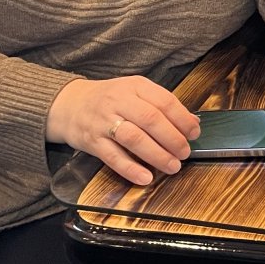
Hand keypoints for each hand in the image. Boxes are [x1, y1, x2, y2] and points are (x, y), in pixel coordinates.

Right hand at [46, 75, 201, 185]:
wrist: (69, 105)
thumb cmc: (110, 100)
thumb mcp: (135, 93)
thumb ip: (162, 105)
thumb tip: (192, 123)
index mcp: (135, 86)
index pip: (164, 101)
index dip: (182, 119)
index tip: (195, 133)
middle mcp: (119, 101)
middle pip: (150, 119)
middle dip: (172, 138)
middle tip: (185, 152)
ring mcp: (104, 121)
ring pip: (134, 138)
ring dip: (156, 154)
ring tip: (172, 166)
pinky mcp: (92, 141)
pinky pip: (113, 156)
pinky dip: (131, 168)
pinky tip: (145, 177)